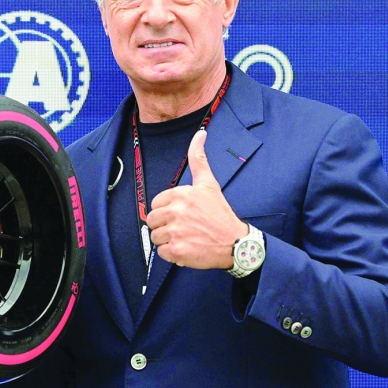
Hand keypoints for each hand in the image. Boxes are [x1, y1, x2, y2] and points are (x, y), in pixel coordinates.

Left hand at [146, 129, 245, 268]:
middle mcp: (176, 212)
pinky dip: (172, 254)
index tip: (181, 214)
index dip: (167, 210)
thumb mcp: (209, 183)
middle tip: (183, 228)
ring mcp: (176, 233)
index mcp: (180, 195)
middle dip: (164, 226)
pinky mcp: (177, 251)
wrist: (235, 243)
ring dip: (168, 240)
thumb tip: (200, 133)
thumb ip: (198, 159)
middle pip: (153, 221)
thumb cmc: (220, 214)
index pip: (156, 204)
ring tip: (185, 238)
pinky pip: (162, 253)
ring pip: (156, 237)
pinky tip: (186, 248)